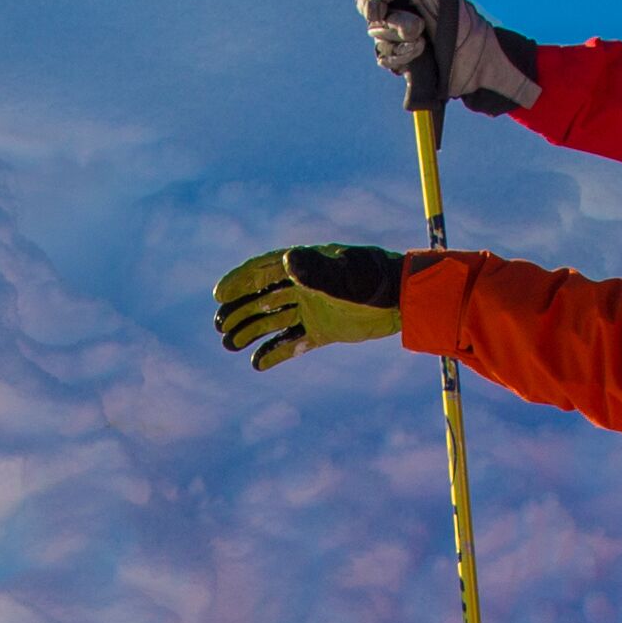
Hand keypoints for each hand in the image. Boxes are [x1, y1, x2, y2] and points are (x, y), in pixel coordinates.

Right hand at [213, 245, 408, 369]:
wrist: (403, 301)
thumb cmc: (374, 280)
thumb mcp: (344, 274)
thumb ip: (316, 269)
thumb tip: (286, 259)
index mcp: (305, 265)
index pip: (263, 271)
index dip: (239, 281)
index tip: (218, 295)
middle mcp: (305, 286)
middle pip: (262, 298)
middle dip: (239, 310)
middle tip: (220, 326)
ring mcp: (313, 309)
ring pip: (273, 321)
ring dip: (250, 331)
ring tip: (229, 344)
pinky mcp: (323, 331)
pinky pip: (293, 343)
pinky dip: (275, 352)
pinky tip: (257, 364)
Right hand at [357, 0, 544, 116]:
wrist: (478, 61)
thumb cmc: (464, 23)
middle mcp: (398, 13)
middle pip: (369, 7)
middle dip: (375, 10)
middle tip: (382, 13)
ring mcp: (397, 38)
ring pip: (377, 34)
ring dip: (396, 35)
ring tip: (421, 39)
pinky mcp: (400, 62)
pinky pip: (385, 57)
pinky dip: (401, 54)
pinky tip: (419, 51)